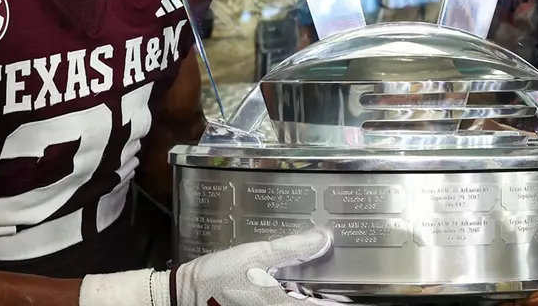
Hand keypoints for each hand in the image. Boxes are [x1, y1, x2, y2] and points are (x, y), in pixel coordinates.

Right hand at [174, 229, 334, 305]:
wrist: (185, 294)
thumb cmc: (219, 277)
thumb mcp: (257, 255)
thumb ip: (292, 248)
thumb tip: (321, 238)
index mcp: (280, 305)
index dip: (337, 302)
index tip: (351, 296)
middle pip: (306, 305)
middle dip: (321, 298)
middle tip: (335, 288)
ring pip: (294, 304)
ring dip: (305, 298)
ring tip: (313, 287)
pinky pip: (279, 304)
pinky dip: (289, 297)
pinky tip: (288, 286)